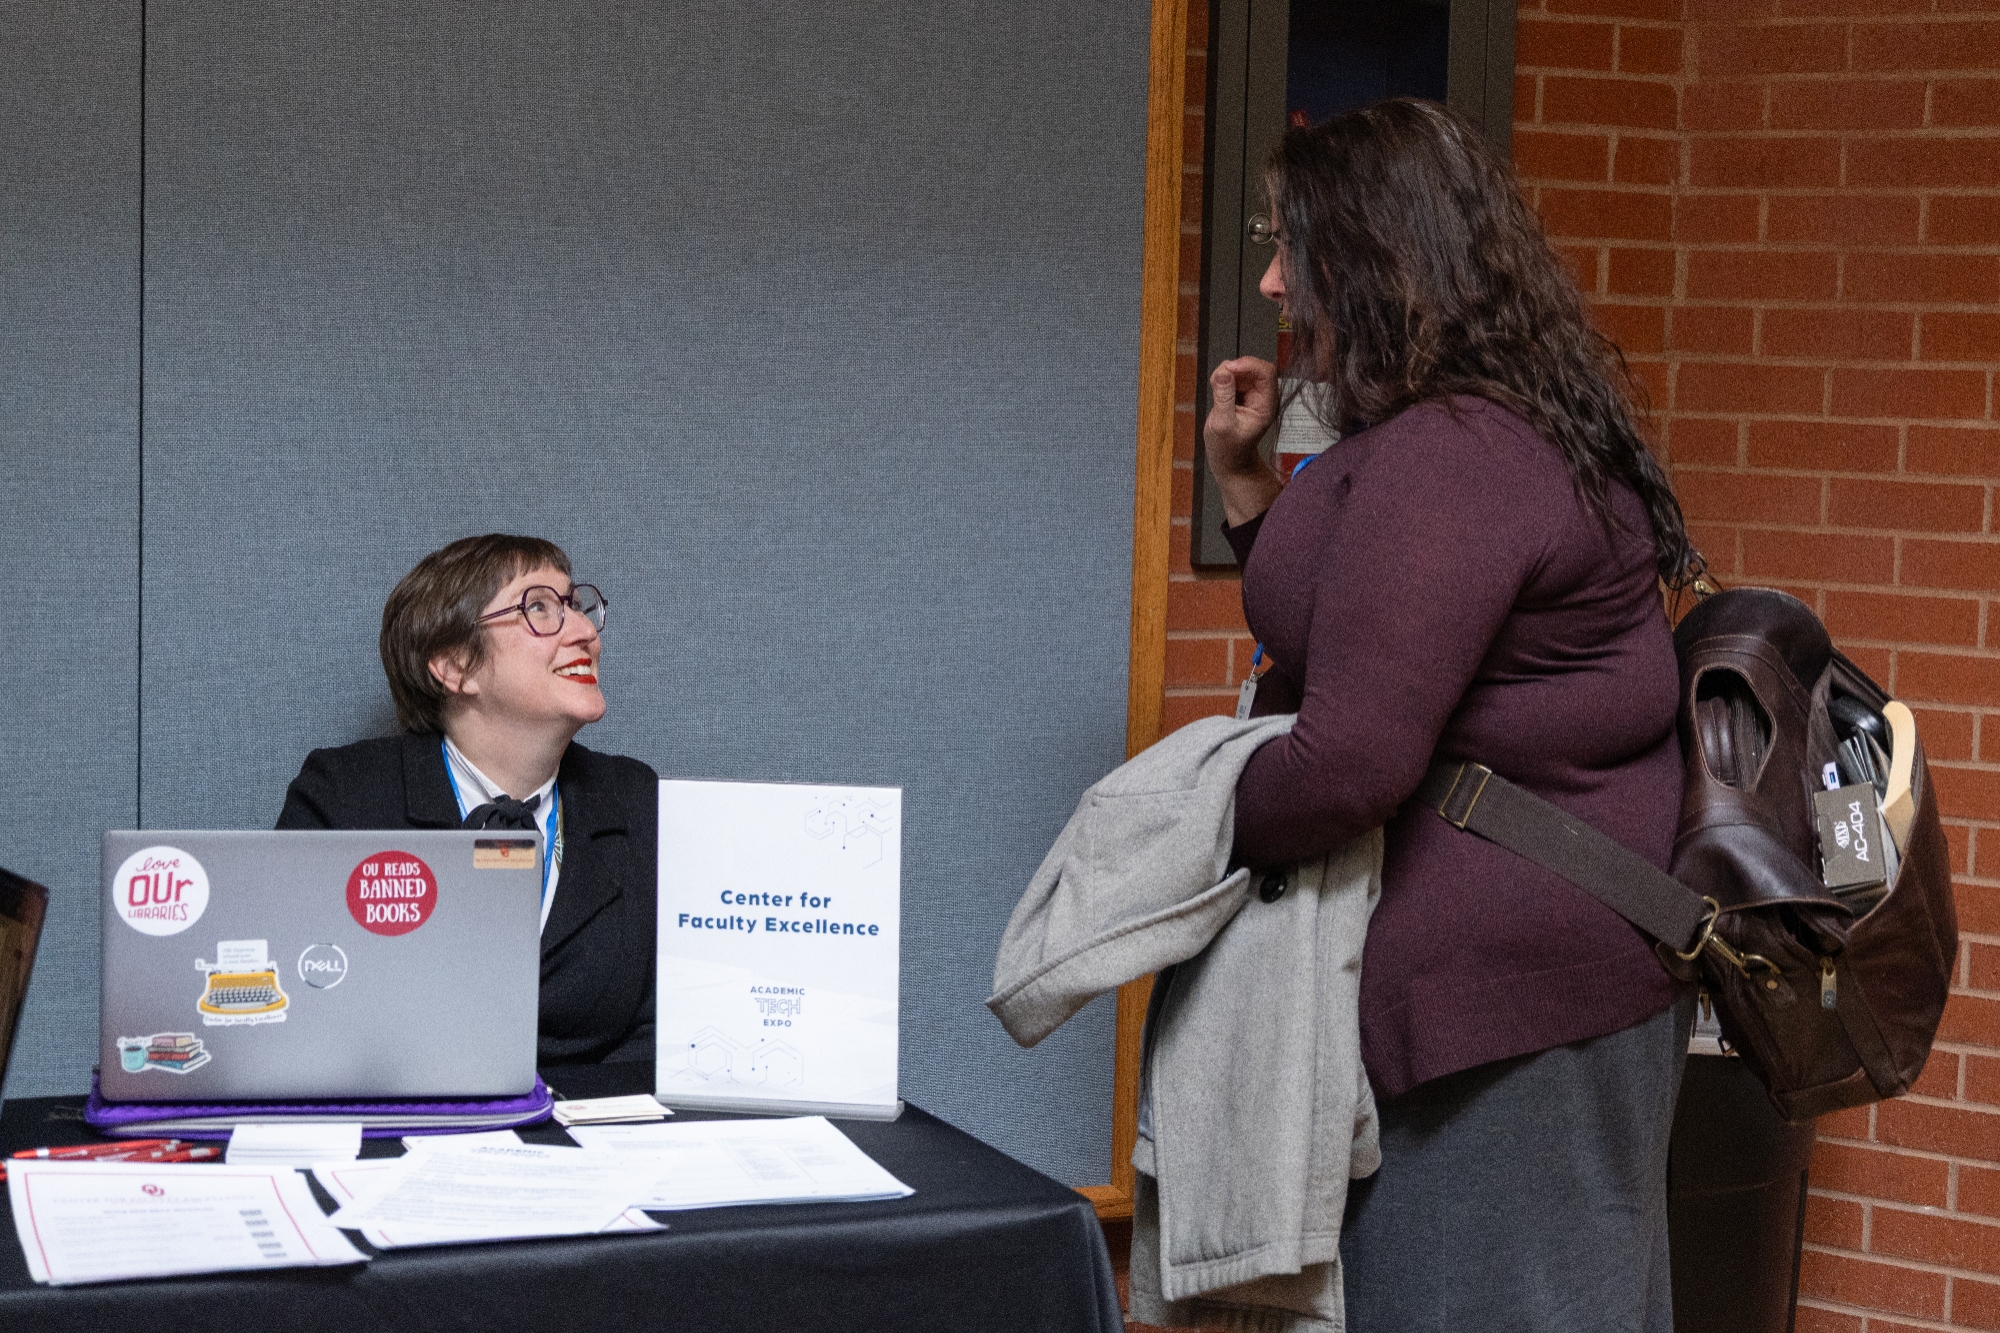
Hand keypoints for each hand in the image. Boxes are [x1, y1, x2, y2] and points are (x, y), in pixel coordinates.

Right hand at [1204, 357, 1282, 526]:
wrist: (1229, 461)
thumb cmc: (1227, 449)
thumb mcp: (1221, 424)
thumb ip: (1223, 396)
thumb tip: (1224, 371)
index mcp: (1266, 406)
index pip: (1266, 372)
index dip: (1248, 365)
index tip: (1228, 370)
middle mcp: (1264, 397)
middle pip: (1255, 368)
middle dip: (1235, 369)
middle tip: (1218, 381)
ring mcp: (1254, 395)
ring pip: (1243, 370)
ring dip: (1227, 374)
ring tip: (1217, 392)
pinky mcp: (1243, 394)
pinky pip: (1235, 376)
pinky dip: (1223, 379)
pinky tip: (1218, 393)